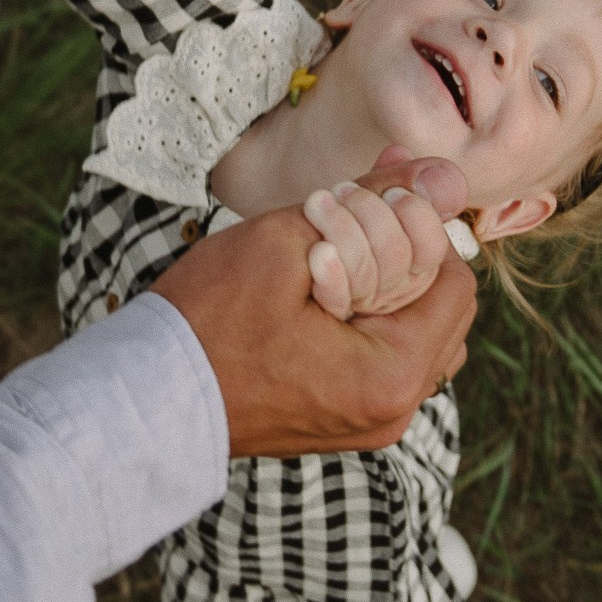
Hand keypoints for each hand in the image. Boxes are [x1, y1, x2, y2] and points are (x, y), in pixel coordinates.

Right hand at [152, 156, 475, 458]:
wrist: (146, 400)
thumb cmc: (207, 320)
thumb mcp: (288, 240)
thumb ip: (375, 203)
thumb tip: (446, 177)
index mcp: (390, 375)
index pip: (454, 282)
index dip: (419, 229)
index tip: (368, 205)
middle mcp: (392, 411)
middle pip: (441, 312)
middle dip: (405, 255)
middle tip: (347, 220)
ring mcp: (365, 423)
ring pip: (412, 335)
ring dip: (385, 285)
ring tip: (329, 253)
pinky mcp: (338, 420)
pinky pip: (378, 358)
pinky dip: (363, 316)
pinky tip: (318, 287)